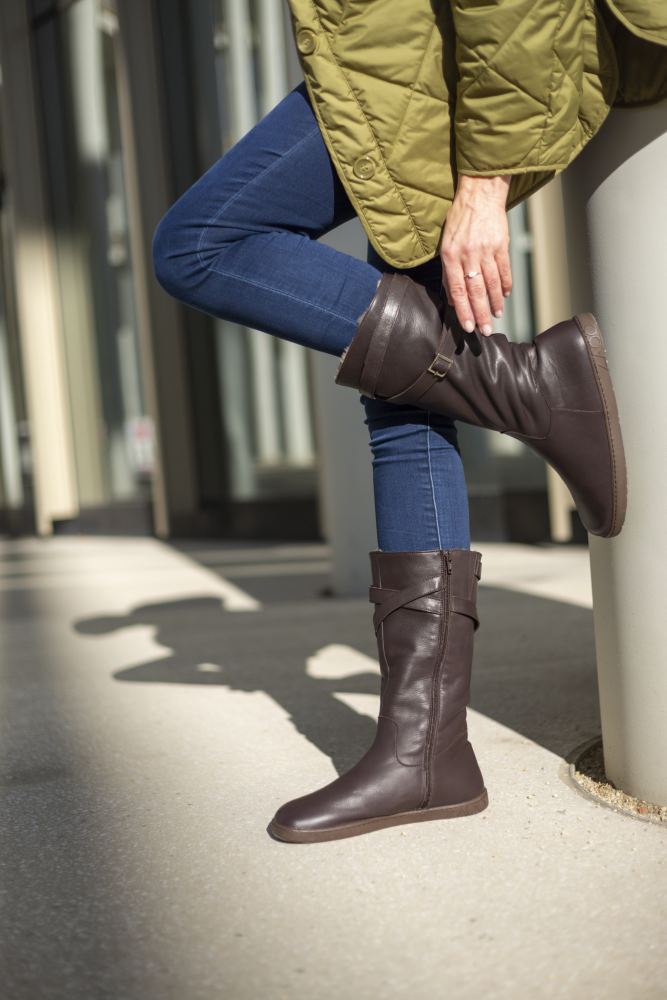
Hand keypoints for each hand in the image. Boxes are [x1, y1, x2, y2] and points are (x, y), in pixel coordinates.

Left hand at [439, 174, 511, 335]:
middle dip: (481, 314)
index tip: (468, 326)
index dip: (463, 311)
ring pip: (492, 283)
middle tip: (485, 331)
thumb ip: (449, 271)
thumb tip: (452, 297)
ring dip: (495, 302)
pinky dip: (505, 285)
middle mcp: (468, 255)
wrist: (480, 193)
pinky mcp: (501, 245)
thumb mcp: (446, 244)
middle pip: (476, 291)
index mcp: (451, 256)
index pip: (458, 290)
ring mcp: (486, 250)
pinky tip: (505, 295)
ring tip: (496, 315)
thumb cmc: (460, 219)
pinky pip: (504, 270)